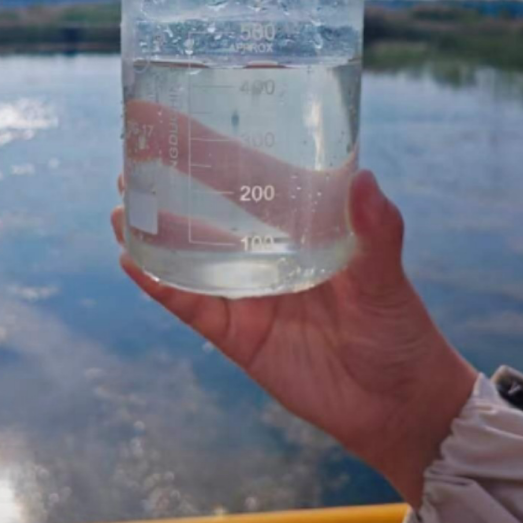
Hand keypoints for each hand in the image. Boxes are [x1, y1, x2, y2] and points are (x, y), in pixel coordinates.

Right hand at [111, 169, 475, 506]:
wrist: (397, 407)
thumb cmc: (401, 332)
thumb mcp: (388, 279)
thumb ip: (379, 234)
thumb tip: (366, 179)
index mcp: (304, 225)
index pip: (255, 175)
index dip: (218, 145)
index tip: (181, 115)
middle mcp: (269, 251)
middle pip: (209, 208)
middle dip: (169, 183)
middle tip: (131, 154)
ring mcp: (248, 292)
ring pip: (189, 255)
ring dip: (154, 231)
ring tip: (121, 207)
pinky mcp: (236, 335)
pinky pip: (190, 305)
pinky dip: (161, 284)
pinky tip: (133, 261)